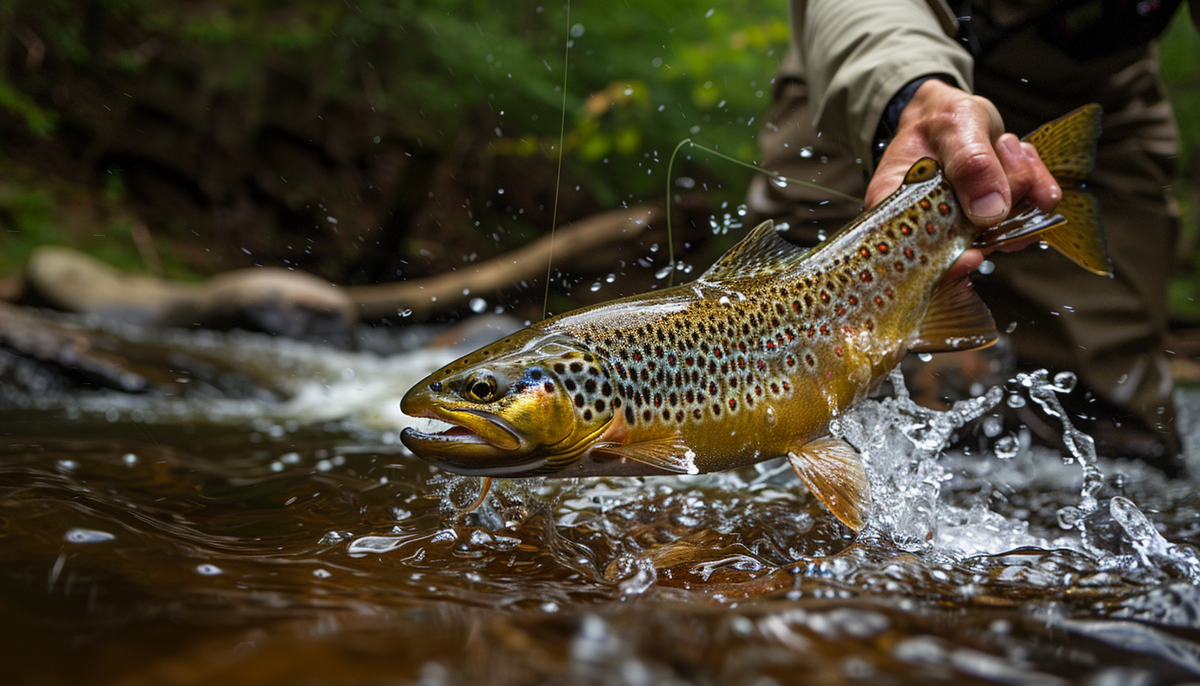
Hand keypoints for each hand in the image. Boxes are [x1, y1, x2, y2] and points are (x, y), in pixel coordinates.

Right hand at [864, 80, 1062, 282]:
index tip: (973, 254)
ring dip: (1022, 182)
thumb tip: (990, 211)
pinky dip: (1038, 183)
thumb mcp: (953, 126)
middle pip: (973, 244)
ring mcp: (969, 228)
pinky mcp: (999, 220)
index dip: (947, 265)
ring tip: (1004, 145)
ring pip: (1010, 229)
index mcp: (900, 211)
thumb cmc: (940, 118)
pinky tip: (1021, 156)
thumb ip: (971, 164)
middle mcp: (932, 228)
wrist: (959, 113)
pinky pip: (1032, 215)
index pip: (916, 257)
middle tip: (999, 149)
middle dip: (1002, 198)